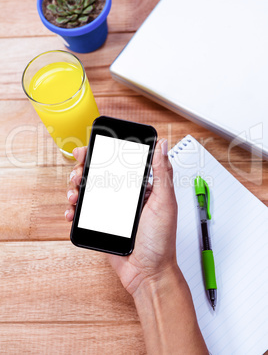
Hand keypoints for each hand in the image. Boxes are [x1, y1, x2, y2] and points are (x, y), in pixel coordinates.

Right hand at [65, 139, 177, 295]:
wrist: (148, 274)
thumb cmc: (161, 242)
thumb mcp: (165, 203)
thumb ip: (162, 173)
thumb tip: (162, 146)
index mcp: (140, 188)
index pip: (119, 164)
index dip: (102, 155)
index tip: (89, 151)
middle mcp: (125, 197)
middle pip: (99, 176)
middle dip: (84, 171)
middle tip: (79, 174)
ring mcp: (112, 211)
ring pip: (88, 192)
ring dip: (75, 189)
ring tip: (74, 194)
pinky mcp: (102, 225)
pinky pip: (84, 213)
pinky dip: (74, 210)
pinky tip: (72, 211)